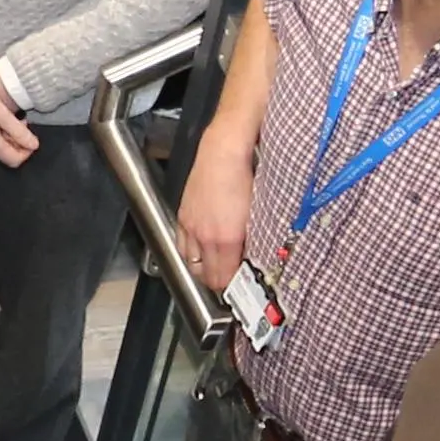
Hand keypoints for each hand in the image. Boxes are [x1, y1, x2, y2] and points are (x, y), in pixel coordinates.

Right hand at [0, 62, 38, 162]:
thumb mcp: (1, 112)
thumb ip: (19, 131)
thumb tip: (33, 145)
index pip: (16, 160)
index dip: (27, 150)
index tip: (29, 135)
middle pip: (7, 155)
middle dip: (17, 141)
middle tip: (18, 121)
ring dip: (6, 137)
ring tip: (4, 117)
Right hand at [173, 142, 253, 291]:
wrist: (224, 152)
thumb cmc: (245, 176)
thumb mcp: (257, 213)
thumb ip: (251, 241)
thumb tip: (254, 257)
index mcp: (226, 239)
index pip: (224, 279)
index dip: (232, 289)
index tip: (241, 289)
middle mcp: (206, 236)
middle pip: (206, 276)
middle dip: (218, 282)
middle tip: (230, 282)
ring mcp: (192, 227)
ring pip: (192, 264)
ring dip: (203, 270)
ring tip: (215, 269)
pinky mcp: (184, 217)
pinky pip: (182, 246)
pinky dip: (190, 254)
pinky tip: (200, 251)